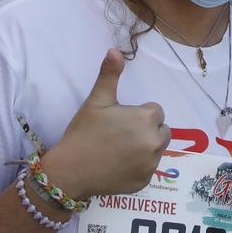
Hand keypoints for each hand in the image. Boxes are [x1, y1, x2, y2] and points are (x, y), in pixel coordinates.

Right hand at [43, 49, 170, 200]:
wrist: (70, 171)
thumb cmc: (84, 133)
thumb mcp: (97, 101)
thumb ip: (110, 75)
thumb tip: (115, 50)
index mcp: (147, 119)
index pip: (155, 111)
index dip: (137, 115)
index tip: (118, 121)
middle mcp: (155, 142)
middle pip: (161, 130)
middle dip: (145, 131)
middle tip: (119, 136)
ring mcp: (151, 164)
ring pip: (156, 150)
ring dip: (144, 148)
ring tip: (118, 151)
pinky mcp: (145, 182)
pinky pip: (148, 169)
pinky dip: (138, 167)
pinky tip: (118, 166)